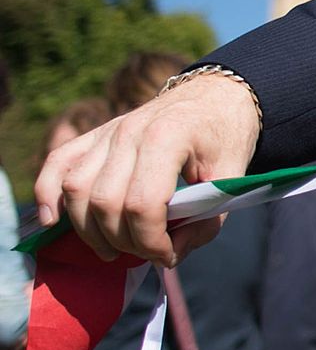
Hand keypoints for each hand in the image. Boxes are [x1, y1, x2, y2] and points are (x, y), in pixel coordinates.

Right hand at [34, 73, 260, 265]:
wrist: (216, 94)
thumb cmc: (226, 134)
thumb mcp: (232, 177)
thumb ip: (207, 220)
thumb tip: (171, 254)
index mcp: (168, 137)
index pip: (142, 204)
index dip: (151, 241)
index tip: (168, 255)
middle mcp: (129, 131)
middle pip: (105, 202)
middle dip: (124, 241)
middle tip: (148, 252)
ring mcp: (108, 131)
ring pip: (76, 189)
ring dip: (89, 229)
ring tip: (114, 248)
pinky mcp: (95, 134)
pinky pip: (57, 164)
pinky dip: (48, 194)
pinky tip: (55, 222)